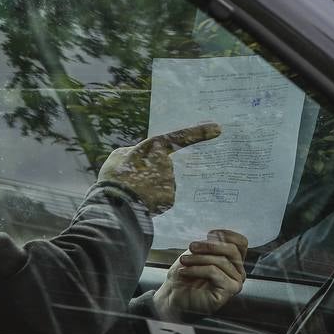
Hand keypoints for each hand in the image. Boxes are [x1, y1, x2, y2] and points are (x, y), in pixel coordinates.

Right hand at [97, 122, 220, 214]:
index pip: (180, 137)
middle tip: (133, 181)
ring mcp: (170, 181)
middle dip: (151, 174)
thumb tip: (140, 155)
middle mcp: (166, 163)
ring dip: (151, 188)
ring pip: (163, 183)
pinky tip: (141, 202)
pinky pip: (163, 197)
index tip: (218, 128)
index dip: (199, 133)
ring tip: (134, 193)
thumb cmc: (114, 178)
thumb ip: (134, 152)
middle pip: (163, 167)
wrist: (114, 206)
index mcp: (154, 147)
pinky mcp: (170, 198)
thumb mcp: (119, 156)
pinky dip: (154, 200)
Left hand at [154, 229, 248, 320]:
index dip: (227, 234)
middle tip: (192, 246)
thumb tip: (218, 236)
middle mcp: (238, 272)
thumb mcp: (197, 253)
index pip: (241, 243)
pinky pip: (214, 272)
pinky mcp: (228, 291)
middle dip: (209, 246)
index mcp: (233, 261)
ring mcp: (235, 282)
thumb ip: (211, 244)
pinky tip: (185, 271)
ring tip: (184, 261)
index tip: (209, 234)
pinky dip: (197, 269)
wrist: (174, 296)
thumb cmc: (185, 275)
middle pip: (232, 250)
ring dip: (198, 258)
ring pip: (221, 261)